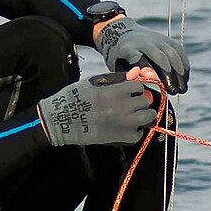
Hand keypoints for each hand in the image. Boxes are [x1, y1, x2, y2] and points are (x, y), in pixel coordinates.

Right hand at [38, 73, 160, 146]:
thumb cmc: (74, 98)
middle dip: (138, 101)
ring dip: (142, 114)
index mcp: (116, 91)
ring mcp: (126, 123)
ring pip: (148, 116)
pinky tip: (124, 127)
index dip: (133, 88)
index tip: (128, 92)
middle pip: (145, 100)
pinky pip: (139, 133)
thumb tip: (134, 73)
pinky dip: (134, 130)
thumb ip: (115, 79)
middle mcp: (124, 106)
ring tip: (133, 116)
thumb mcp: (92, 82)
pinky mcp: (123, 137)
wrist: (61, 121)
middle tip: (129, 104)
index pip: (138, 86)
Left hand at [95, 16, 189, 94]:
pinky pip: (179, 51)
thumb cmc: (119, 56)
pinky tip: (185, 78)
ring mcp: (157, 39)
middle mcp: (144, 41)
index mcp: (128, 48)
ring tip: (182, 89)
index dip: (146, 69)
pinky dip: (184, 65)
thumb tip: (145, 86)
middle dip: (169, 76)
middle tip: (174, 92)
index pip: (137, 58)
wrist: (122, 32)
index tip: (155, 83)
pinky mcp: (166, 39)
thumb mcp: (117, 66)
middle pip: (160, 57)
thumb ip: (129, 76)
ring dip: (180, 72)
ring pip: (173, 54)